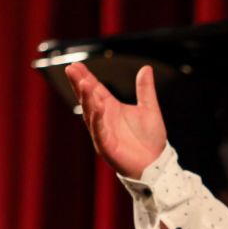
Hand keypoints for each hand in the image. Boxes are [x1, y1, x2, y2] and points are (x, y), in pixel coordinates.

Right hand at [64, 62, 166, 178]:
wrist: (156, 164)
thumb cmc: (151, 139)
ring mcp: (103, 133)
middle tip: (71, 69)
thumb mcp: (149, 108)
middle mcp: (104, 119)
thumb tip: (146, 68)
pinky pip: (99, 131)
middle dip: (79, 84)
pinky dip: (97, 119)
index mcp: (111, 108)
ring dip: (86, 99)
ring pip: (91, 114)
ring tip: (83, 83)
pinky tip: (96, 107)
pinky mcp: (106, 147)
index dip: (85, 77)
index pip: (95, 90)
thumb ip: (145, 89)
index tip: (76, 65)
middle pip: (88, 99)